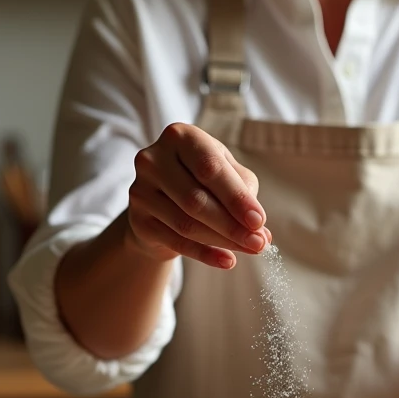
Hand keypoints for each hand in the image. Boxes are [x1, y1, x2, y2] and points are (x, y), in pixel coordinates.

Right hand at [127, 122, 269, 268]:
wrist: (162, 200)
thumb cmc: (202, 180)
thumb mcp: (227, 174)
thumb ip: (244, 194)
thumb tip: (261, 229)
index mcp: (180, 137)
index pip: (210, 169)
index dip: (236, 197)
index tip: (259, 221)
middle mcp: (154, 159)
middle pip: (196, 199)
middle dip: (232, 225)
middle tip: (259, 242)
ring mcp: (140, 190)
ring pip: (186, 223)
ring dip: (223, 241)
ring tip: (250, 250)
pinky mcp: (138, 219)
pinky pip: (176, 241)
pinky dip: (205, 253)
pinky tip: (227, 260)